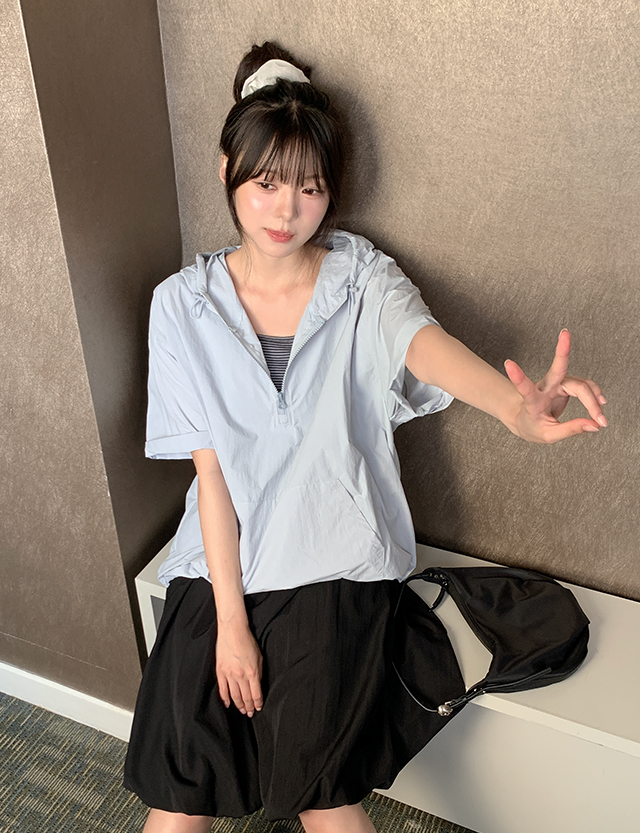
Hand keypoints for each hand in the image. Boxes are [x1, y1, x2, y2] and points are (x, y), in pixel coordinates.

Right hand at [216, 623, 262, 716]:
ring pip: (234, 696)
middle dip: (249, 707)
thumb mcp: (259, 657)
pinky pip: (222, 689)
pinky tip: (228, 704)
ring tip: (242, 710)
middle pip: (245, 697)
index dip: (258, 703)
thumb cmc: (247, 641)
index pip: (256, 694)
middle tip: (250, 713)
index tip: (259, 708)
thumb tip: (258, 685)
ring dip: (239, 705)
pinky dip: (225, 699)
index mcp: (252, 672)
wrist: (233, 631)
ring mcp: (229, 675)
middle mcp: (241, 676)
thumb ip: (259, 672)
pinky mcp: (220, 672)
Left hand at [504, 329, 606, 443]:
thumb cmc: (532, 427)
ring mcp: (557, 383)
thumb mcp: (548, 435)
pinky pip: (586, 387)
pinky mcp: (567, 384)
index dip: (518, 377)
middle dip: (562, 350)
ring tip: (601, 418)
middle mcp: (545, 387)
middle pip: (557, 369)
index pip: (525, 389)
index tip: (508, 363)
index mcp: (532, 401)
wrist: (527, 420)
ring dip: (593, 400)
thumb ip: (570, 430)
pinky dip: (595, 395)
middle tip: (565, 333)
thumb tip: (594, 425)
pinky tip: (600, 404)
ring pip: (580, 385)